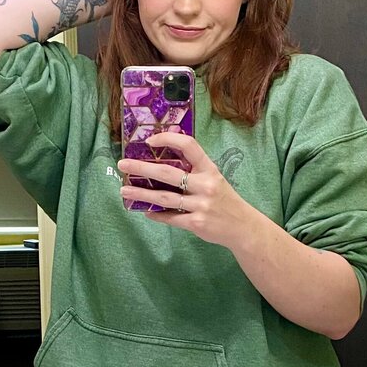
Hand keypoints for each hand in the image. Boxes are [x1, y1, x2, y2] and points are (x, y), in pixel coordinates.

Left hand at [116, 133, 251, 246]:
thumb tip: (162, 159)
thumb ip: (194, 169)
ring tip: (124, 191)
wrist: (243, 226)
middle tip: (123, 165)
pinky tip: (145, 211)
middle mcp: (205, 185)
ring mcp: (201, 205)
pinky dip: (156, 214)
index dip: (168, 139)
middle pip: (168, 173)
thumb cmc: (224, 199)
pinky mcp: (196, 223)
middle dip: (142, 168)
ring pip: (164, 198)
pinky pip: (170, 218)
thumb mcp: (215, 178)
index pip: (189, 146)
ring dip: (141, 194)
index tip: (150, 141)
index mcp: (209, 169)